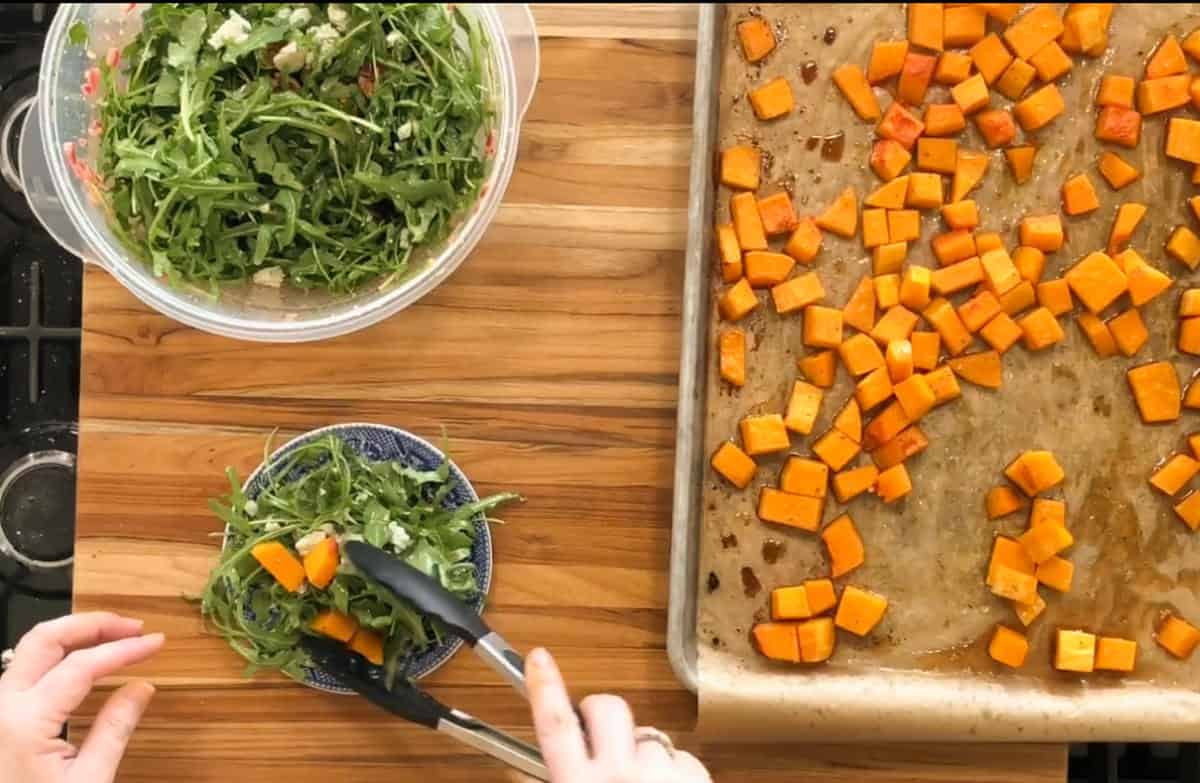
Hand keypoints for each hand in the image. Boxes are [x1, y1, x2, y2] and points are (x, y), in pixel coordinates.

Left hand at [0, 612, 164, 782]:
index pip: (82, 666)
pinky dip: (57, 656)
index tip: (155, 642)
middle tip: (132, 626)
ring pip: (29, 649)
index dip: (124, 649)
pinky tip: (85, 662)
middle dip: (92, 625)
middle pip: (44, 639)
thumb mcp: (89, 782)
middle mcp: (1, 707)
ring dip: (73, 635)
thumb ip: (115, 729)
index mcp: (23, 722)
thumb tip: (141, 686)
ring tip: (114, 637)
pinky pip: (24, 671)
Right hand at [526, 647, 710, 782]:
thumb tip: (516, 775)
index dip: (543, 687)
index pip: (554, 725)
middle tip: (600, 737)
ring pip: (649, 735)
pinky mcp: (697, 782)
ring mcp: (661, 777)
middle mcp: (619, 776)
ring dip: (644, 754)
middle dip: (601, 713)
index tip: (539, 658)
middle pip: (606, 708)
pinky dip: (677, 773)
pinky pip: (685, 759)